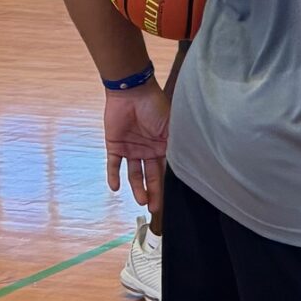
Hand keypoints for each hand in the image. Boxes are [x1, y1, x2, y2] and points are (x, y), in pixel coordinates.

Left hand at [103, 81, 170, 208]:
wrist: (131, 93)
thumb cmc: (155, 106)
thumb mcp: (171, 126)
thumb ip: (175, 144)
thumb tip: (187, 163)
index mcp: (163, 146)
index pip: (165, 170)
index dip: (166, 185)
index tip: (169, 199)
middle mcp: (148, 151)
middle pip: (150, 176)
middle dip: (153, 192)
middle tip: (154, 208)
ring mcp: (131, 149)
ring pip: (134, 174)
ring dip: (137, 187)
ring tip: (141, 200)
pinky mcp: (115, 146)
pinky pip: (114, 164)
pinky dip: (113, 175)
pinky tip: (115, 188)